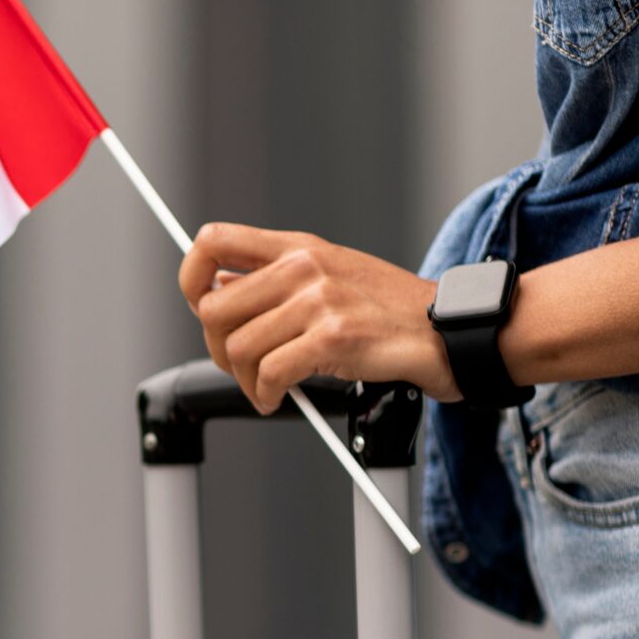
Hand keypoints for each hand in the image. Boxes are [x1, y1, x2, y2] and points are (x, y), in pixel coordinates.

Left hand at [176, 223, 458, 412]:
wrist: (447, 330)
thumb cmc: (387, 311)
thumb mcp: (330, 275)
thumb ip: (275, 279)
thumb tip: (216, 291)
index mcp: (298, 247)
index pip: (214, 241)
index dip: (191, 276)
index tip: (199, 306)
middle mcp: (304, 266)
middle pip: (213, 309)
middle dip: (218, 349)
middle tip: (241, 368)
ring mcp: (319, 300)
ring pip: (237, 348)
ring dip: (245, 381)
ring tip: (267, 388)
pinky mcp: (333, 337)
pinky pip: (269, 373)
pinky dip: (266, 395)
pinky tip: (279, 398)